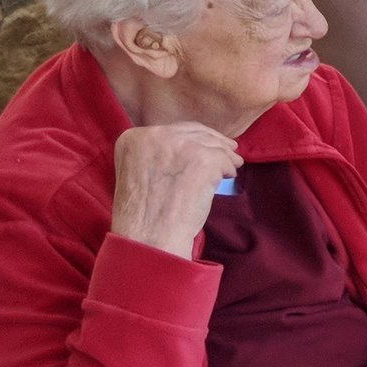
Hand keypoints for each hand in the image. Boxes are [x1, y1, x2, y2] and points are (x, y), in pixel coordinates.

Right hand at [111, 123, 244, 255]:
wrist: (149, 236)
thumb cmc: (143, 213)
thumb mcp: (139, 172)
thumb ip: (158, 155)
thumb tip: (191, 145)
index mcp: (133, 138)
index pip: (172, 130)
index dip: (192, 137)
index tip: (203, 143)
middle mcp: (154, 136)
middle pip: (195, 133)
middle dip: (213, 141)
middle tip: (229, 149)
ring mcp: (180, 146)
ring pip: (212, 145)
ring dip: (225, 156)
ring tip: (233, 165)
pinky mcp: (203, 159)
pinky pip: (224, 160)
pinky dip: (229, 169)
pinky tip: (228, 177)